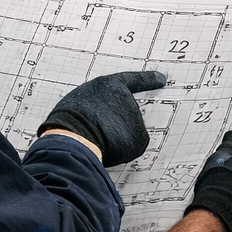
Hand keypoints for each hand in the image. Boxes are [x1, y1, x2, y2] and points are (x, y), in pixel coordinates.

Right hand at [39, 70, 167, 166]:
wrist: (74, 135)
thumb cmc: (71, 119)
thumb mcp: (80, 101)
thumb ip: (98, 105)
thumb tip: (107, 123)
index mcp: (111, 85)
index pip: (134, 80)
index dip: (148, 79)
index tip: (161, 78)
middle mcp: (127, 100)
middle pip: (125, 115)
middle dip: (114, 125)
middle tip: (95, 128)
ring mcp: (135, 119)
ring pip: (126, 134)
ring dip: (116, 140)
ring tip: (97, 138)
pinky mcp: (140, 139)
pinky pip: (130, 148)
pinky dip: (121, 153)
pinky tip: (107, 149)